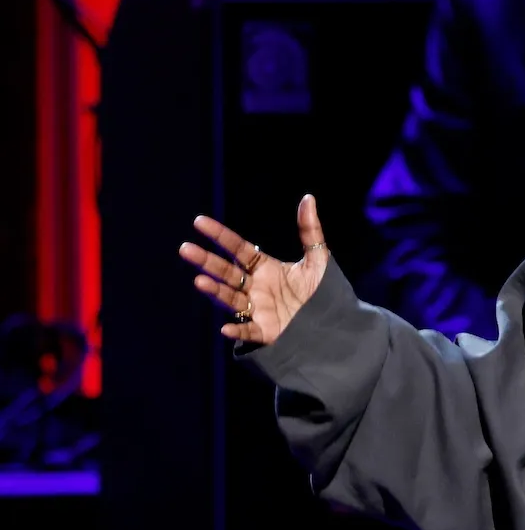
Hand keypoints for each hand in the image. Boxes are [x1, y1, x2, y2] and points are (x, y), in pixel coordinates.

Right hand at [179, 194, 329, 344]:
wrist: (334, 321)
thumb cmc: (322, 291)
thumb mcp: (318, 259)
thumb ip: (310, 231)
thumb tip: (308, 198)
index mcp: (265, 268)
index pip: (238, 248)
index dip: (220, 235)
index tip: (199, 222)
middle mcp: (256, 287)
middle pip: (227, 272)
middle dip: (207, 261)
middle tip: (186, 249)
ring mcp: (258, 309)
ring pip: (231, 298)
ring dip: (216, 290)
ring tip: (199, 281)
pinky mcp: (266, 331)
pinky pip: (248, 331)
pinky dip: (237, 330)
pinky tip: (226, 328)